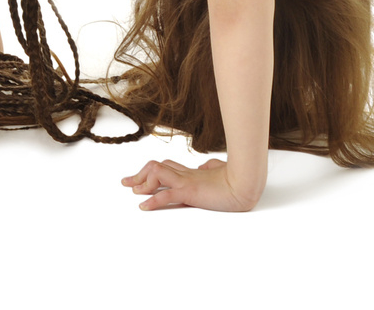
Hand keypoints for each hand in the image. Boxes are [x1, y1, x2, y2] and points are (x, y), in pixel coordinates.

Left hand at [121, 157, 258, 211]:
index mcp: (193, 172)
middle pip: (156, 167)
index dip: (151, 170)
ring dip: (142, 183)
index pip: (167, 166)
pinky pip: (166, 194)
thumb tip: (204, 167)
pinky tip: (144, 206)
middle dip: (139, 175)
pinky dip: (153, 200)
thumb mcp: (222, 172)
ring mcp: (187, 181)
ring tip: (134, 192)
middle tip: (126, 182)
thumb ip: (210, 168)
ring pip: (156, 173)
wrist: (247, 182)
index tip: (139, 178)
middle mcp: (186, 174)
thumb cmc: (239, 178)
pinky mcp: (190, 191)